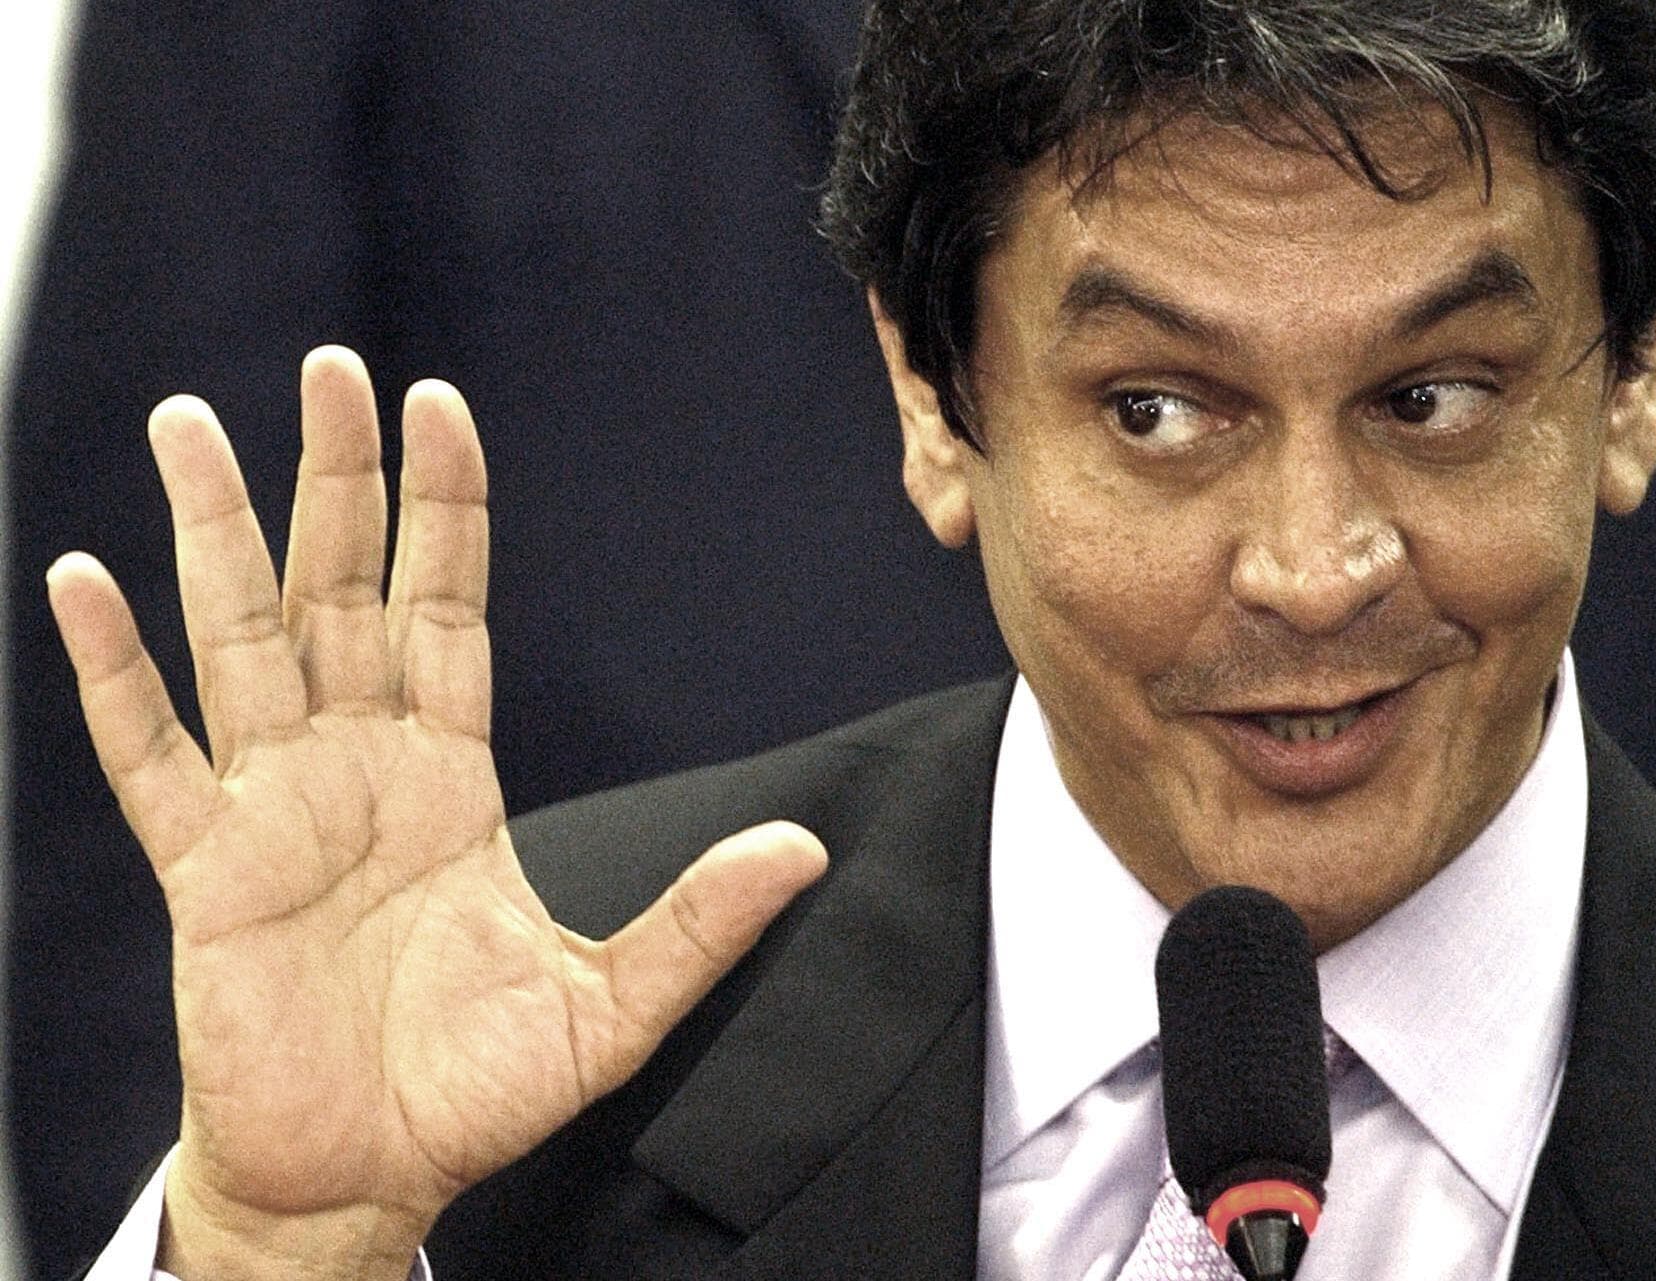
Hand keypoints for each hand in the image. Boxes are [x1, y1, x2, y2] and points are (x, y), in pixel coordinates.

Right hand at [47, 347, 826, 1279]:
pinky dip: (115, 675)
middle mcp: (359, 767)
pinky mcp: (207, 873)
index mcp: (450, 774)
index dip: (444, 509)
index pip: (446, 607)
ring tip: (186, 425)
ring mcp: (276, 810)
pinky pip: (152, 756)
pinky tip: (81, 582)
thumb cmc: (479, 1092)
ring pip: (239, 640)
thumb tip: (807, 849)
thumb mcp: (613, 1003)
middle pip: (343, 591)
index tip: (438, 405)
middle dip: (337, 481)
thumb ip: (701, 919)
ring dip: (212, 535)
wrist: (371, 1178)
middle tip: (328, 367)